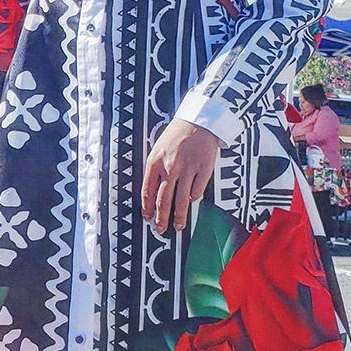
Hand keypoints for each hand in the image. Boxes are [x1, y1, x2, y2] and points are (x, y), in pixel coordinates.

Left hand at [142, 119, 218, 234]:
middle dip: (161, 218)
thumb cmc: (176, 135)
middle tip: (160, 229)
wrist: (197, 121)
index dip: (147, 207)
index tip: (147, 217)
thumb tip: (151, 192)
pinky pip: (197, 191)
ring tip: (178, 226)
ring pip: (181, 200)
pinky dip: (193, 199)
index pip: (147, 191)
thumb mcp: (157, 149)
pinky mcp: (204, 170)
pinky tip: (191, 201)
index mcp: (155, 162)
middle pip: (163, 200)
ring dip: (179, 216)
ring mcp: (188, 170)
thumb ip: (154, 169)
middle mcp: (170, 168)